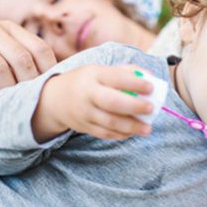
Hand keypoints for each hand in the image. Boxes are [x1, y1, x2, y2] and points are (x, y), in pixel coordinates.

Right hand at [0, 18, 56, 95]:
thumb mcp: (0, 45)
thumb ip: (23, 56)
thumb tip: (55, 82)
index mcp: (10, 28)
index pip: (39, 48)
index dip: (49, 71)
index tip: (49, 91)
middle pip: (21, 58)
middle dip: (29, 83)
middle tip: (31, 102)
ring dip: (7, 89)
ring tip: (11, 103)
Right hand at [33, 64, 154, 141]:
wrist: (55, 99)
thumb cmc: (87, 82)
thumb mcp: (100, 70)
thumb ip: (125, 72)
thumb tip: (151, 76)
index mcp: (94, 75)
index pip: (116, 78)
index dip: (135, 82)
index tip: (151, 87)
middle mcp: (88, 94)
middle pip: (112, 102)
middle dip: (134, 106)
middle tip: (151, 108)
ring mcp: (85, 113)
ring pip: (110, 122)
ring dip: (131, 126)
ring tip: (147, 128)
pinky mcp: (85, 127)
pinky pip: (105, 134)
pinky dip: (121, 135)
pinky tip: (133, 132)